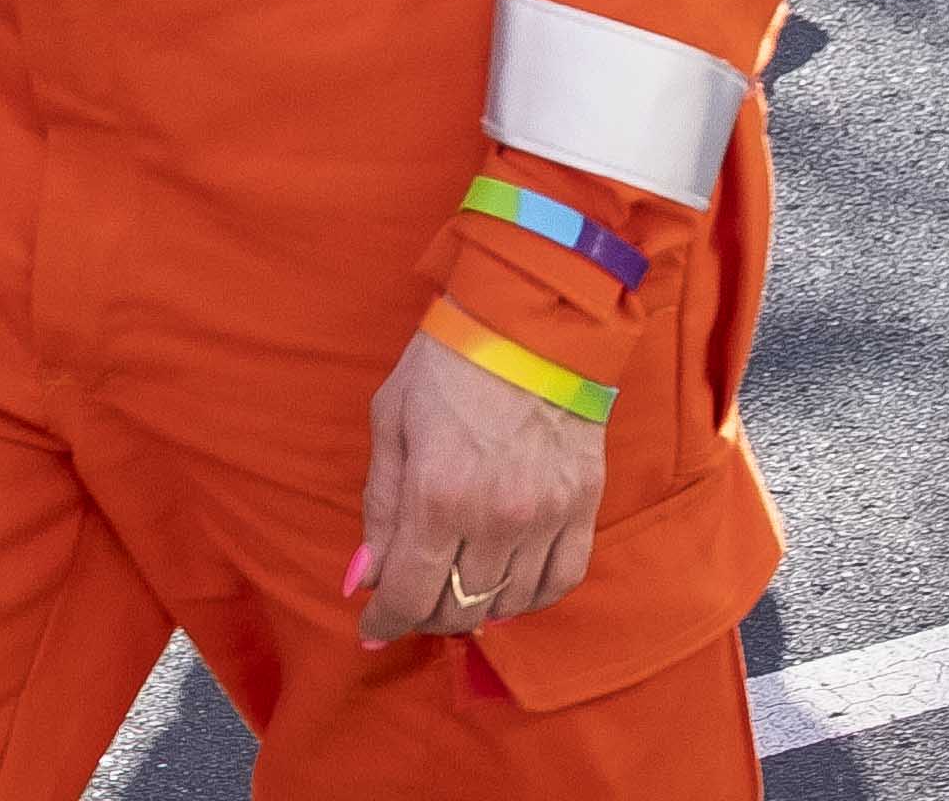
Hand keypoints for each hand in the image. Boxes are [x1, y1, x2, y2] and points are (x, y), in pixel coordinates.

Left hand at [351, 326, 603, 645]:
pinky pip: (561, 581)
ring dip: (476, 609)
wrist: (531, 321)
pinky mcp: (583, 506)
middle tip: (413, 600)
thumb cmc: (448, 363)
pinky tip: (510, 588)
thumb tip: (365, 578)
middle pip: (459, 609)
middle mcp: (494, 518)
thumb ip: (380, 506)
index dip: (385, 622)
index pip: (409, 595)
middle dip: (426, 616)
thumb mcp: (392, 421)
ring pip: (508, 604)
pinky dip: (532, 598)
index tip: (373, 627)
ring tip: (457, 589)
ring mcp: (546, 516)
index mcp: (437, 494)